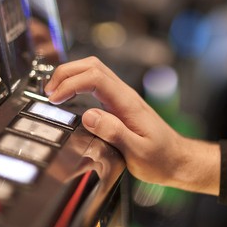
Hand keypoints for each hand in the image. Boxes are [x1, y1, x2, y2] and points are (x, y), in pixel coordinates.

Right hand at [45, 57, 219, 194]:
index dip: (71, 84)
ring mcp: (121, 98)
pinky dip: (77, 84)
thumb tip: (89, 116)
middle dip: (66, 73)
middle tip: (49, 91)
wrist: (177, 160)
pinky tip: (68, 97)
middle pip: (92, 65)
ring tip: (53, 92)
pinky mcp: (118, 104)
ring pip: (93, 70)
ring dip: (70, 76)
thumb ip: (114, 133)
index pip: (95, 78)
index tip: (55, 99)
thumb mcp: (138, 152)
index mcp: (127, 103)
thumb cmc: (161, 158)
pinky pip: (95, 83)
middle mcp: (124, 95)